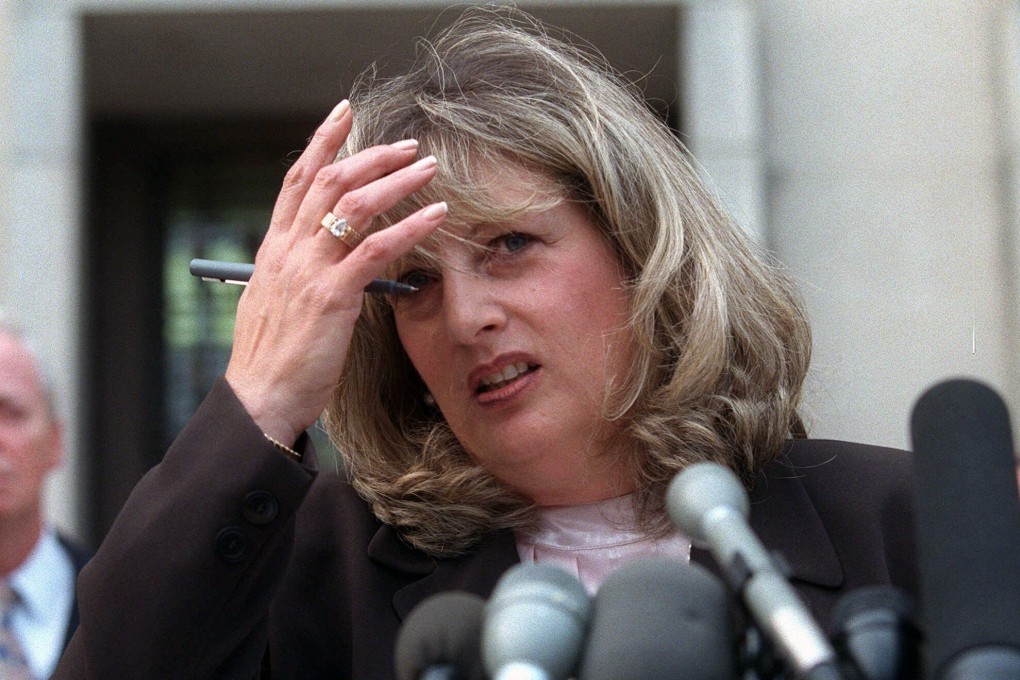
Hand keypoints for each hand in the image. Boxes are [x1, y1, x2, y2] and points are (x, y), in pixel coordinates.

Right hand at [224, 100, 446, 444]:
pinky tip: (436, 214)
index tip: (344, 113)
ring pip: (355, 205)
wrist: (259, 399)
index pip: (297, 180)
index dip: (321, 142)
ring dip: (396, 181)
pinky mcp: (332, 295)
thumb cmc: (272, 359)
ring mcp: (309, 270)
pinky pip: (377, 249)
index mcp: (274, 249)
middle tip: (409, 146)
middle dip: (371, 155)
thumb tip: (325, 258)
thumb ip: (297, 274)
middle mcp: (289, 250)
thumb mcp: (275, 304)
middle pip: (330, 181)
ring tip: (429, 169)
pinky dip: (410, 226)